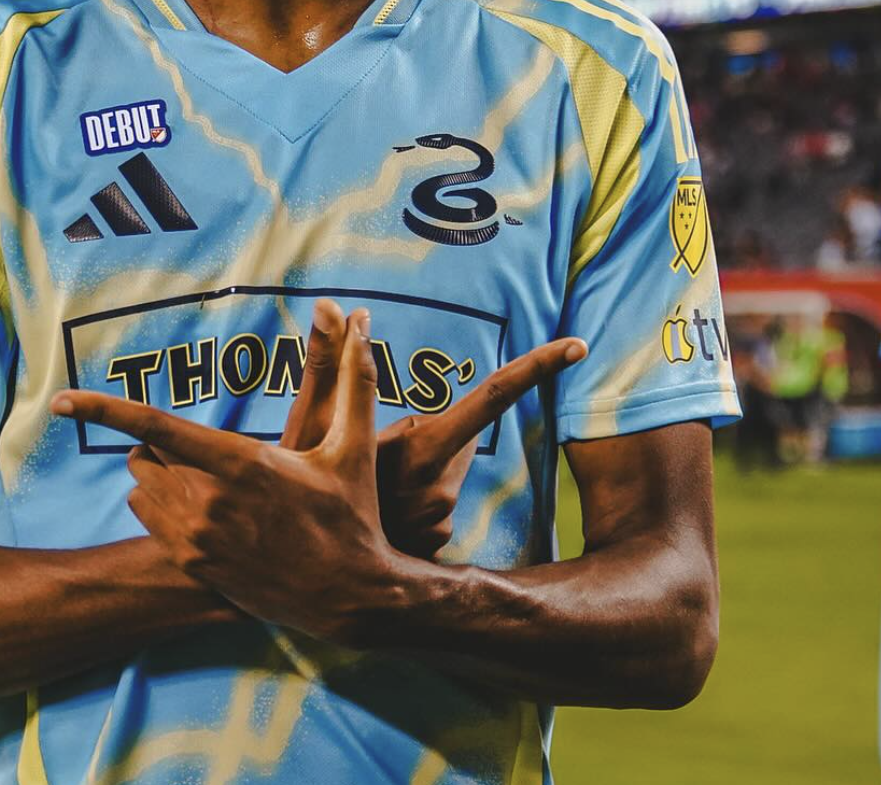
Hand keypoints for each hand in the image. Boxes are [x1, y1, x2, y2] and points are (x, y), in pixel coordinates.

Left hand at [52, 310, 397, 642]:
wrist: (348, 594)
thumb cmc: (350, 513)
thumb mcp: (351, 445)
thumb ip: (353, 377)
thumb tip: (357, 318)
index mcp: (240, 463)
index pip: (154, 426)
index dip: (102, 409)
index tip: (60, 400)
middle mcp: (209, 500)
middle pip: (144, 452)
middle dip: (163, 443)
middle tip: (209, 454)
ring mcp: (196, 537)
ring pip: (141, 485)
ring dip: (161, 475)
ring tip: (211, 484)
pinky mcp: (192, 564)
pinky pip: (148, 517)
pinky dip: (163, 506)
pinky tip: (205, 513)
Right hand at [282, 298, 586, 556]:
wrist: (301, 574)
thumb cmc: (300, 491)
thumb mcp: (311, 421)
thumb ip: (331, 359)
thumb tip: (336, 306)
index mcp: (423, 452)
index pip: (492, 398)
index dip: (537, 367)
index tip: (579, 345)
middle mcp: (444, 490)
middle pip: (454, 434)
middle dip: (424, 429)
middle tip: (373, 448)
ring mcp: (441, 521)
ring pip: (443, 467)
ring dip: (415, 463)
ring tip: (364, 481)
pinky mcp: (435, 543)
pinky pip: (434, 498)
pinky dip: (410, 493)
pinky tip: (375, 506)